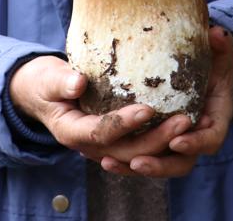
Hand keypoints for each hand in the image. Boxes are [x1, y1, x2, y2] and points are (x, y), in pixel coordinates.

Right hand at [8, 55, 193, 162]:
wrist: (42, 94)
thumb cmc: (45, 83)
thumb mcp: (47, 78)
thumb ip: (61, 81)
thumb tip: (78, 82)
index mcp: (71, 132)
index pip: (101, 132)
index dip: (124, 123)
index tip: (148, 107)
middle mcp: (90, 146)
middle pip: (128, 151)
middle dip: (157, 138)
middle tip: (184, 120)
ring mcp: (105, 147)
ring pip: (139, 154)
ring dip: (165, 143)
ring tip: (190, 123)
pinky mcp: (116, 141)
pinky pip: (141, 146)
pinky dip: (162, 141)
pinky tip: (185, 127)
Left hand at [100, 25, 232, 178]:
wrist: (208, 70)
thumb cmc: (214, 60)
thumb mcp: (221, 51)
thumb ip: (221, 43)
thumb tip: (217, 33)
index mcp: (215, 118)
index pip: (211, 139)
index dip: (196, 143)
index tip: (177, 141)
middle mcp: (197, 136)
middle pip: (182, 162)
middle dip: (160, 165)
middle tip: (137, 162)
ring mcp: (177, 141)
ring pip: (160, 164)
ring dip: (136, 166)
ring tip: (109, 162)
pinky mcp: (158, 141)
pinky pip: (143, 156)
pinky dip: (124, 161)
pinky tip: (102, 158)